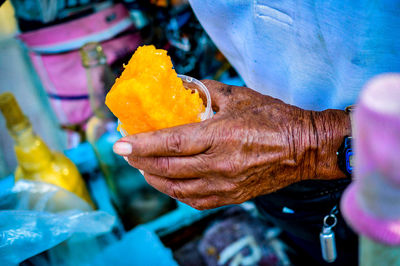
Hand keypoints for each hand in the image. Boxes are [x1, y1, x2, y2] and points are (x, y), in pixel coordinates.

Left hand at [113, 80, 350, 209]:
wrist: (304, 148)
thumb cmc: (275, 119)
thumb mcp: (239, 97)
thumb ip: (207, 93)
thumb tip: (184, 90)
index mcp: (221, 136)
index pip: (171, 143)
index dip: (142, 144)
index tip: (120, 143)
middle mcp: (220, 164)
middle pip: (168, 168)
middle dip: (140, 161)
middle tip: (127, 152)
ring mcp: (225, 184)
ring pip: (177, 188)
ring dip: (154, 178)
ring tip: (142, 167)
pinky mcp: (231, 196)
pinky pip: (194, 200)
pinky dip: (174, 192)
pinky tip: (167, 183)